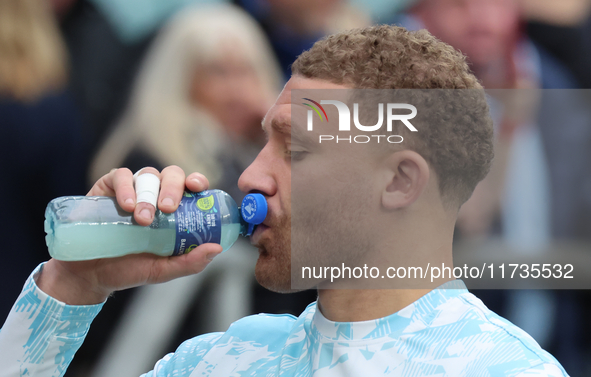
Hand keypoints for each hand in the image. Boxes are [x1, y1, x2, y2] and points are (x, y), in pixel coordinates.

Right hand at [36, 166, 222, 304]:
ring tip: (143, 219)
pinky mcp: (108, 187)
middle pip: (172, 175)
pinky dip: (126, 187)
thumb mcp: (162, 270)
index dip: (197, 181)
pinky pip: (121, 175)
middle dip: (173, 188)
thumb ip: (190, 262)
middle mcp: (156, 195)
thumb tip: (217, 249)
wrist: (90, 274)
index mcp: (175, 210)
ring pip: (149, 174)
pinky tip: (127, 206)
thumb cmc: (129, 269)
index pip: (192, 186)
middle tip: (168, 209)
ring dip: (149, 194)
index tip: (197, 187)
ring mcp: (133, 189)